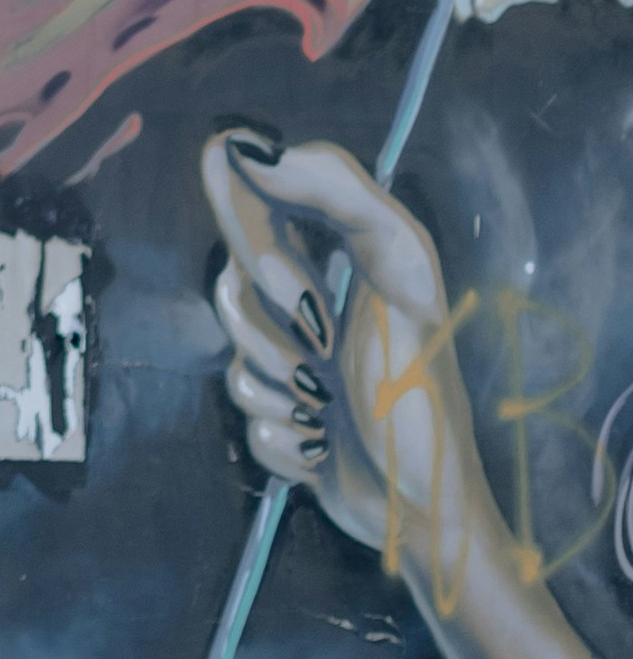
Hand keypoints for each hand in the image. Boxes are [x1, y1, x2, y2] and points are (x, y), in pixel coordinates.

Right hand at [202, 129, 480, 585]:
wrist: (427, 511)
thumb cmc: (423, 391)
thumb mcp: (402, 274)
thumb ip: (339, 192)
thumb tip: (249, 146)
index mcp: (342, 249)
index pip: (249, 191)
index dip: (252, 235)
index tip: (299, 286)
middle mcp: (311, 297)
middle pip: (231, 279)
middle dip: (274, 331)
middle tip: (325, 354)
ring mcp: (292, 358)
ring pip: (230, 351)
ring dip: (278, 389)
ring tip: (327, 410)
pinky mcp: (280, 415)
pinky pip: (241, 410)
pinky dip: (282, 437)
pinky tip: (321, 447)